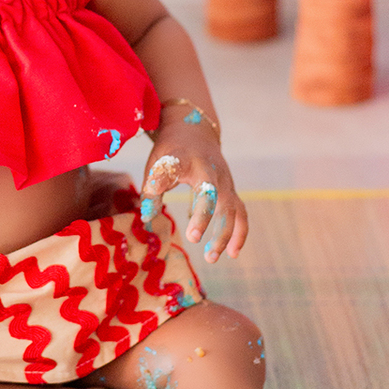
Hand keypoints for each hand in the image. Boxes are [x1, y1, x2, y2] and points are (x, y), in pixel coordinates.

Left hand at [140, 125, 247, 262]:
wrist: (197, 131)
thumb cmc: (172, 150)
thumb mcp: (156, 162)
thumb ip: (151, 188)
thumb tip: (148, 218)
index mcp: (185, 159)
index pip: (174, 169)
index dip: (164, 181)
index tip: (154, 190)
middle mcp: (210, 170)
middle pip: (213, 195)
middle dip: (204, 218)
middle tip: (192, 239)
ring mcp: (225, 181)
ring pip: (231, 208)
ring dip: (225, 234)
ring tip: (211, 257)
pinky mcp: (231, 192)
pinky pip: (240, 213)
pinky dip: (239, 233)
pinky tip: (232, 253)